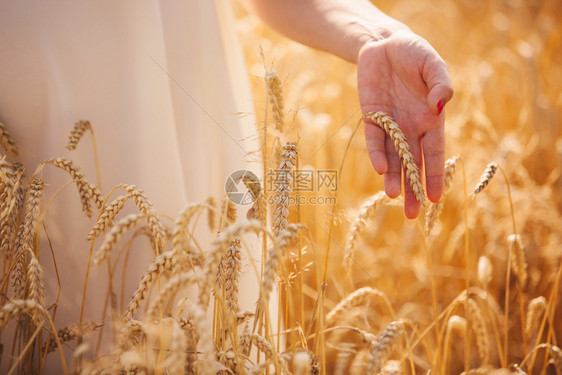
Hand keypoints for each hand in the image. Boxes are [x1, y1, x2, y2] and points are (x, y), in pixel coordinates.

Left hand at [357, 30, 452, 218]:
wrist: (384, 44)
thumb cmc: (415, 54)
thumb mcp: (433, 64)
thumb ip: (441, 83)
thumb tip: (440, 105)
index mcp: (431, 120)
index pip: (434, 153)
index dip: (434, 175)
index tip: (434, 199)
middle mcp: (410, 127)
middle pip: (413, 163)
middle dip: (413, 188)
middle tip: (412, 215)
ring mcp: (389, 124)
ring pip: (392, 157)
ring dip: (394, 178)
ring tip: (394, 198)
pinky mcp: (370, 117)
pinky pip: (373, 139)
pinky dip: (376, 153)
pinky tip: (381, 169)